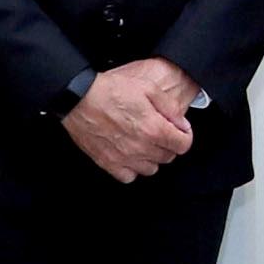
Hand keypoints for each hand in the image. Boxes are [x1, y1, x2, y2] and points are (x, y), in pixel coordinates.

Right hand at [62, 59, 195, 182]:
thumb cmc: (110, 90)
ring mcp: (124, 158)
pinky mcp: (108, 163)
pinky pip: (129, 176)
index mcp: (154, 129)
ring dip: (151, 157)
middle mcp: (142, 148)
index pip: (183, 145)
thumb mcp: (147, 87)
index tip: (178, 130)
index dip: (184, 135)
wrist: (78, 98)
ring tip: (144, 142)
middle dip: (168, 144)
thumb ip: (170, 107)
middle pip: (168, 157)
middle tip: (159, 131)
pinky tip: (129, 154)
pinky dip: (132, 168)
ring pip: (151, 169)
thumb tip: (181, 123)